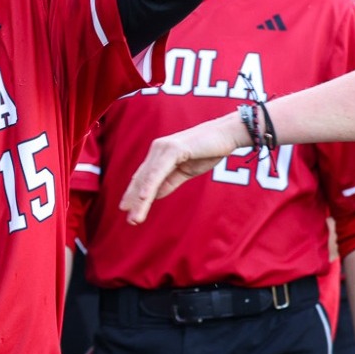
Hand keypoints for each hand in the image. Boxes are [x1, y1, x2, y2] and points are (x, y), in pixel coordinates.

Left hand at [117, 115, 247, 223]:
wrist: (227, 134)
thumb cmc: (209, 150)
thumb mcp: (186, 171)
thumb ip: (169, 181)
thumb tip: (153, 194)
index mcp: (159, 154)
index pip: (143, 177)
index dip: (133, 193)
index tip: (127, 209)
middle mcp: (157, 149)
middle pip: (141, 178)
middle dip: (133, 200)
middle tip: (128, 219)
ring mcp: (163, 148)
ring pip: (148, 178)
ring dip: (140, 199)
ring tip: (135, 217)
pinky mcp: (173, 148)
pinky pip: (159, 170)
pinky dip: (150, 185)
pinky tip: (144, 198)